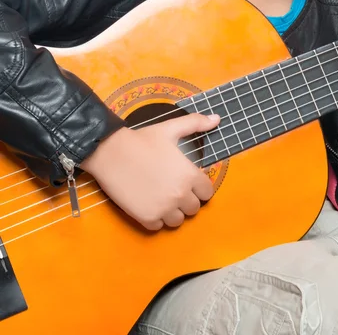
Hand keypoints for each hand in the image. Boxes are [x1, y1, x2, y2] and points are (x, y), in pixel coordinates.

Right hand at [80, 113, 219, 229]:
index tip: (190, 182)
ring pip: (178, 221)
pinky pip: (158, 226)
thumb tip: (217, 118)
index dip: (200, 187)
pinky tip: (150, 203)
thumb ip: (197, 123)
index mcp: (190, 175)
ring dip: (173, 212)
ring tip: (163, 197)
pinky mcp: (145, 218)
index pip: (208, 193)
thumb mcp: (172, 127)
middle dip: (187, 200)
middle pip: (194, 208)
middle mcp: (180, 195)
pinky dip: (156, 218)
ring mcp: (163, 209)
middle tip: (174, 188)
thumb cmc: (144, 139)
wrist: (111, 152)